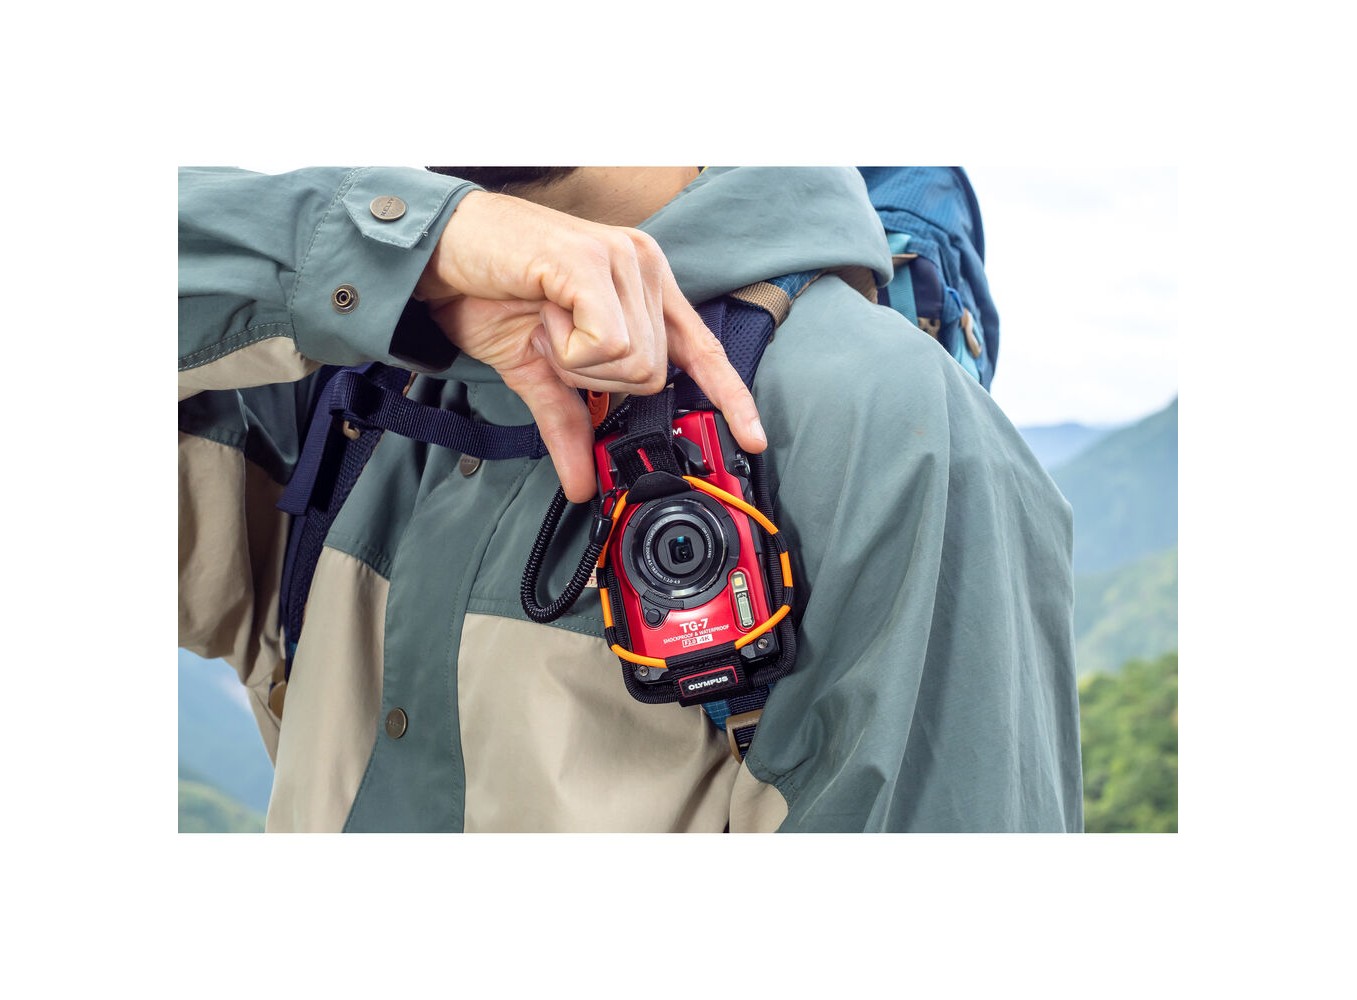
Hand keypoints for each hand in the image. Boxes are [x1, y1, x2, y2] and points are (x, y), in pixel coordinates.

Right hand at [414, 190, 765, 502]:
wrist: (439, 253)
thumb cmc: (490, 295)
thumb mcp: (538, 371)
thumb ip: (571, 423)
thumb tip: (583, 484)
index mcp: (643, 286)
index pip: (701, 348)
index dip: (729, 395)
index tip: (752, 438)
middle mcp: (642, 266)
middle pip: (653, 373)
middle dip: (596, 380)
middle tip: (556, 343)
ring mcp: (622, 260)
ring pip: (634, 364)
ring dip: (578, 363)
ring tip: (547, 321)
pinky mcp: (593, 262)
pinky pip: (608, 345)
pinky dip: (570, 349)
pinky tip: (545, 314)